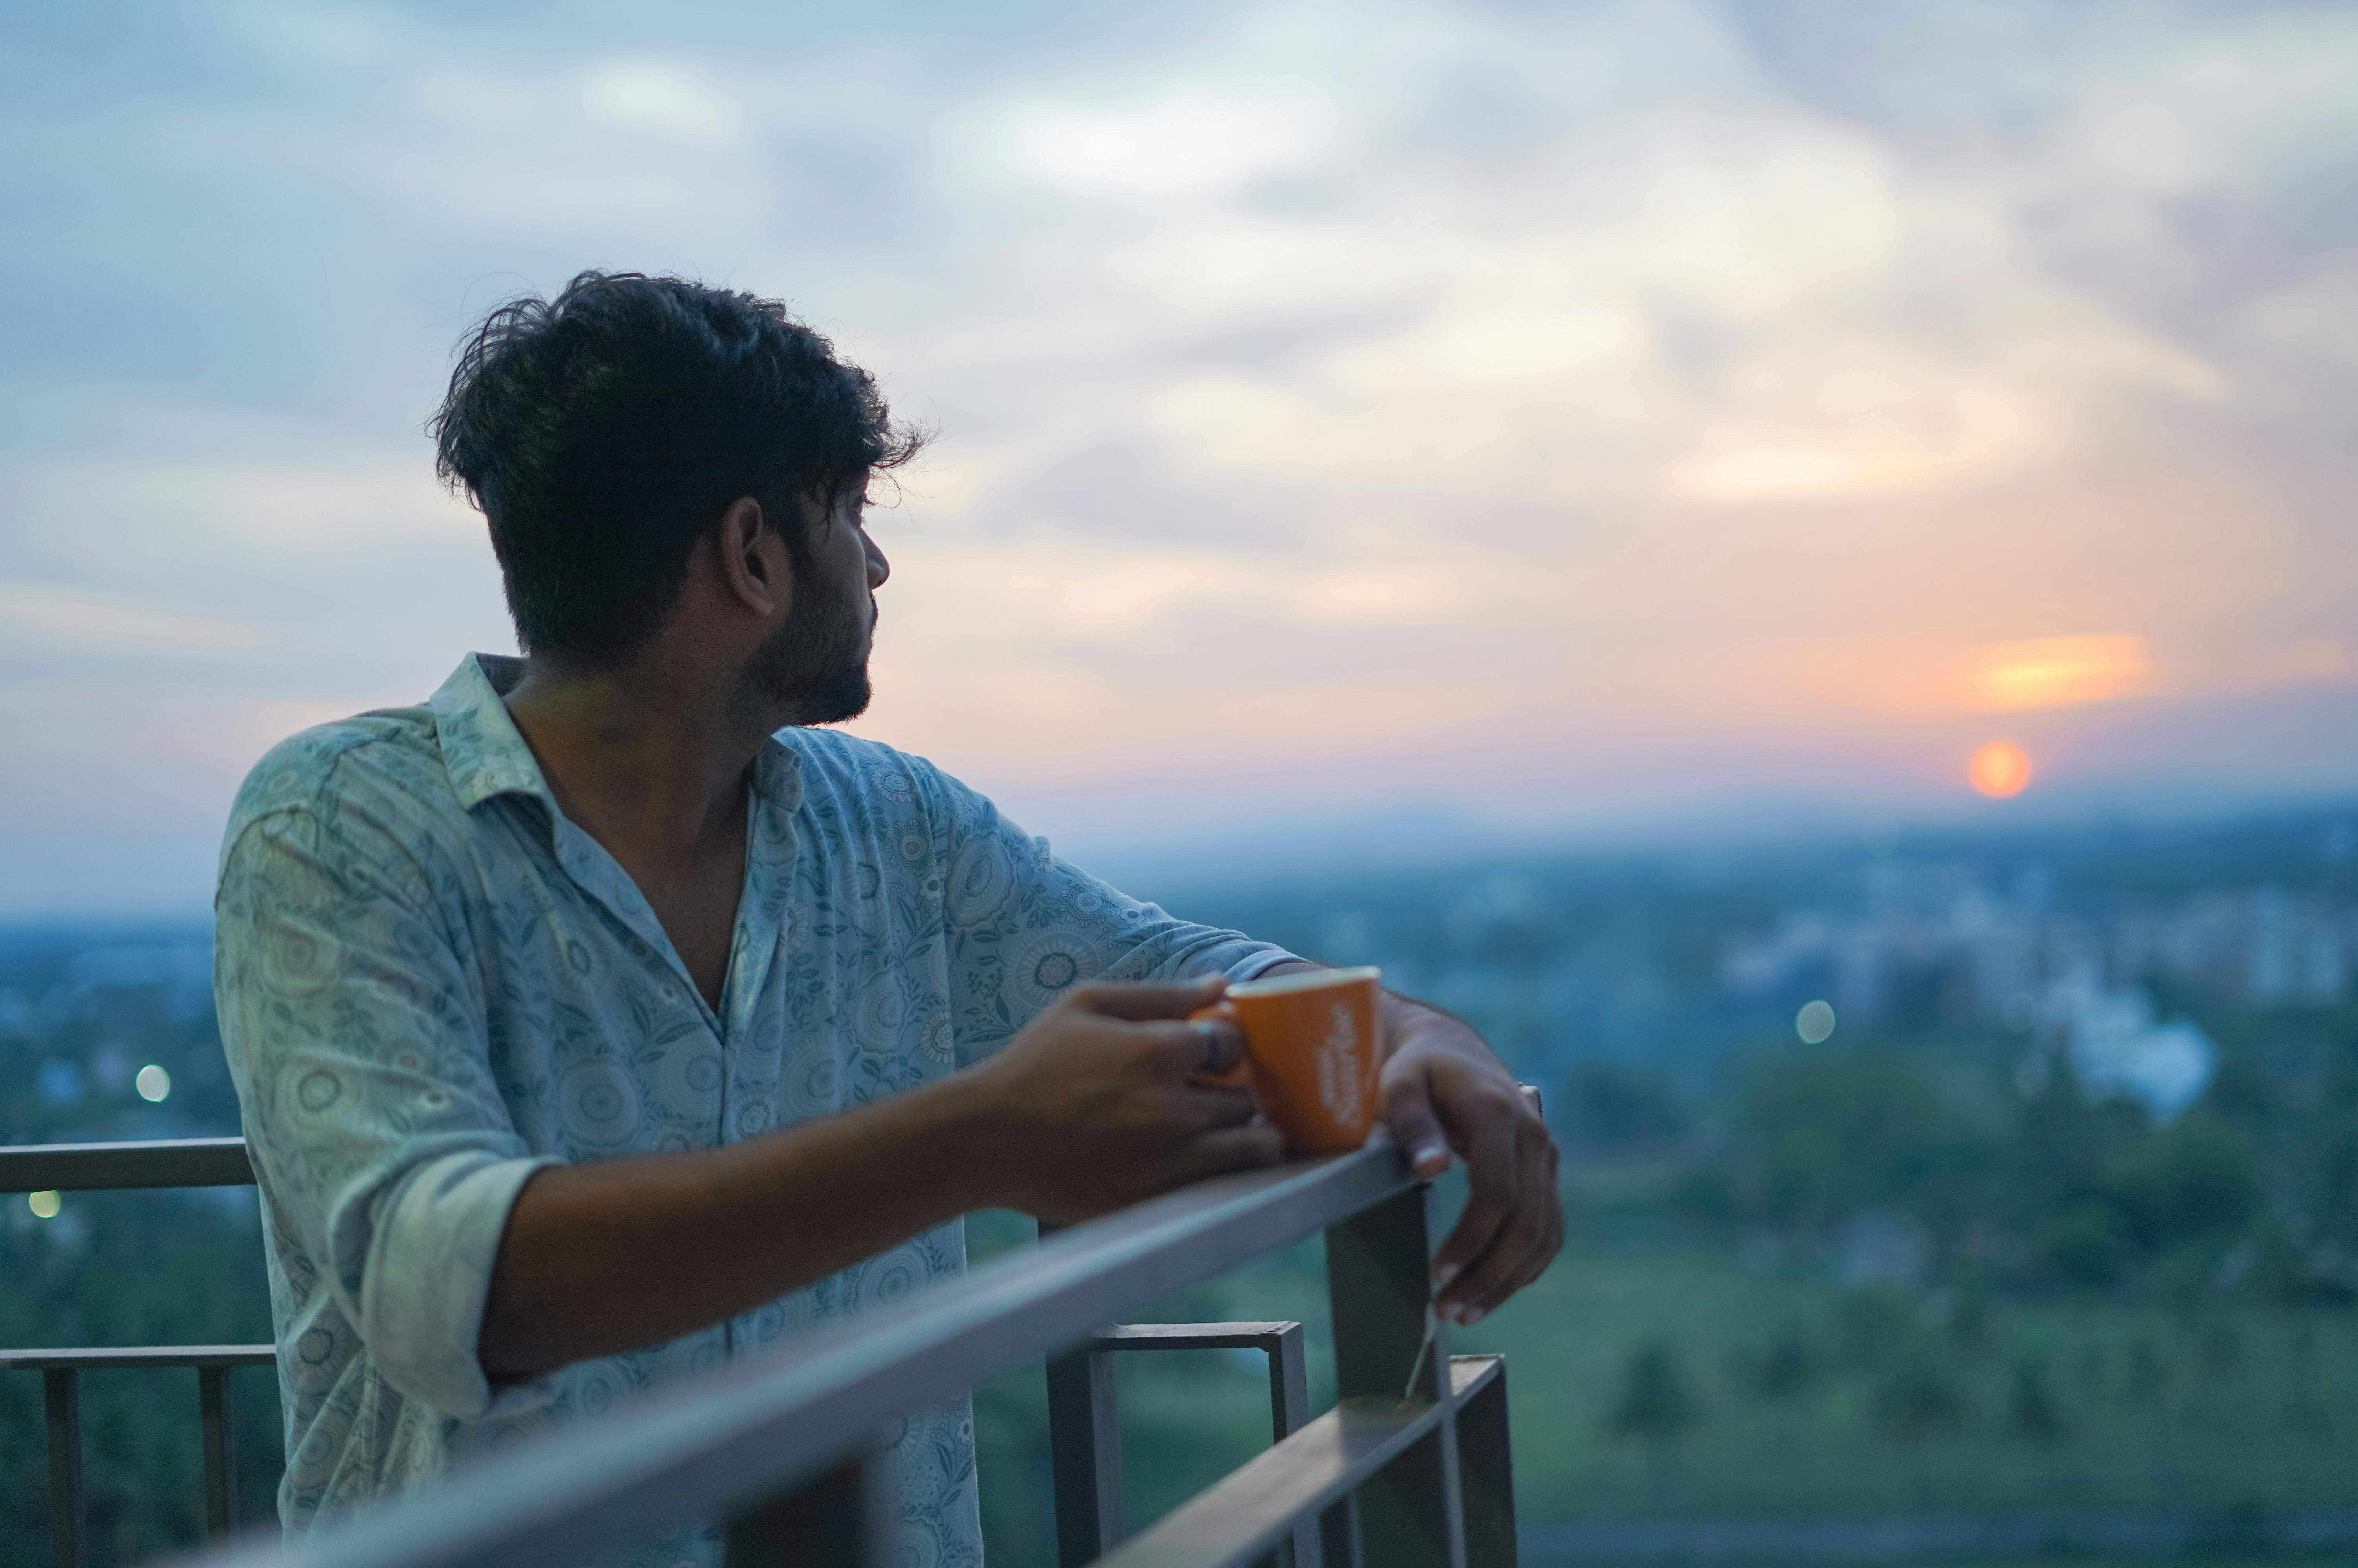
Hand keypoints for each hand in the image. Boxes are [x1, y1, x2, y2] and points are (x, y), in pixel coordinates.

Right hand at [964, 976, 1283, 1221]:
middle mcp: (1171, 1109)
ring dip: (1252, 1136)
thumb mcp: (1087, 1006)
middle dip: (1240, 1091)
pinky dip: (1228, 1171)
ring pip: (1248, 1148)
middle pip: (1246, 1099)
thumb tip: (1220, 985)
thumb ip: (1161, 995)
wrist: (989, 1140)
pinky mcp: (1156, 1198)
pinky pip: (1220, 1185)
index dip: (1229, 1044)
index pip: (1231, 1044)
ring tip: (1239, 1130)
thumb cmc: (1035, 1065)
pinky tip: (1211, 1160)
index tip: (1216, 1050)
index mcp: (1156, 1054)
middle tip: (1225, 1090)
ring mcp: (1166, 1160)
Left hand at [1379, 994, 1561, 1325]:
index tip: (1438, 1271)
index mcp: (1498, 1114)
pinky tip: (1493, 1293)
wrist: (1453, 1051)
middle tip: (1445, 1309)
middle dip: (1486, 1274)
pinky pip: (1547, 1231)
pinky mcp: (1547, 1175)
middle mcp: (1534, 1137)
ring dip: (1506, 1281)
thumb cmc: (1418, 1070)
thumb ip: (1413, 1124)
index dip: (1470, 1239)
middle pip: (1523, 1223)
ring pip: (1540, 1235)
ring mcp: (1546, 1157)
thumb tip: (1430, 1169)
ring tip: (1463, 1313)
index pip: (1496, 1192)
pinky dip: (1524, 1268)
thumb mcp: (1400, 1085)